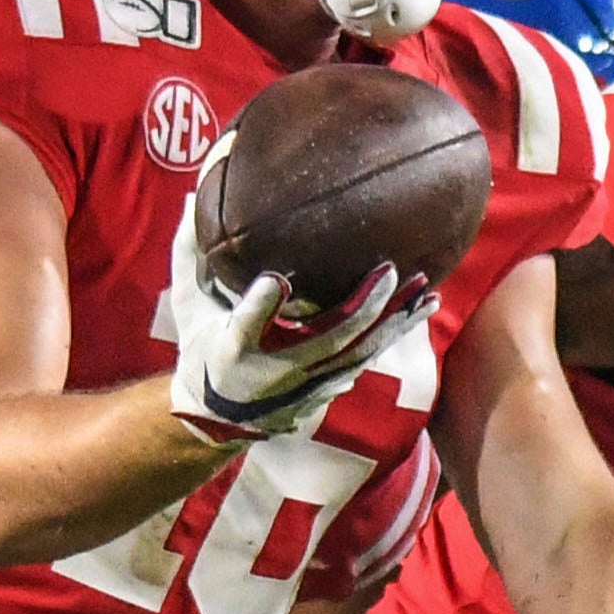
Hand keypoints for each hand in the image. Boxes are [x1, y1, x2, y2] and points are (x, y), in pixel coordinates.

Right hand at [159, 159, 435, 445]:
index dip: (260, 307)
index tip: (275, 282)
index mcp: (231, 349)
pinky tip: (420, 310)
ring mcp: (304, 389)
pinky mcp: (324, 392)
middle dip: (361, 309)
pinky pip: (366, 360)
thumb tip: (191, 196)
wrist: (214, 416)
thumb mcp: (189, 305)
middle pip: (325, 342)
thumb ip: (188, 254)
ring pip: (358, 353)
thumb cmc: (201, 347)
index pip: (245, 326)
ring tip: (425, 290)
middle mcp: (272, 374)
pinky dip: (393, 335)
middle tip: (390, 271)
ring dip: (394, 322)